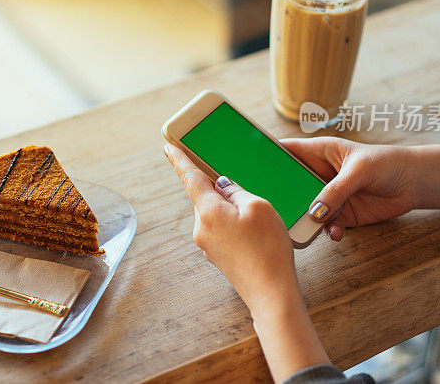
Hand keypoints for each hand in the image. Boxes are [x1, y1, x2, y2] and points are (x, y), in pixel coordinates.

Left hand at [163, 144, 297, 308]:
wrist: (270, 293)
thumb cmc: (267, 249)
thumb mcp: (258, 206)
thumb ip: (236, 191)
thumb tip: (223, 187)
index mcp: (208, 211)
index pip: (190, 178)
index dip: (180, 160)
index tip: (169, 147)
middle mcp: (201, 228)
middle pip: (206, 197)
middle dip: (224, 192)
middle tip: (248, 198)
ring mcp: (208, 244)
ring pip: (216, 214)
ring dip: (233, 211)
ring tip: (260, 224)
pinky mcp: (218, 256)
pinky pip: (222, 230)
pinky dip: (235, 226)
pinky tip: (255, 236)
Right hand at [280, 137, 415, 240]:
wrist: (415, 183)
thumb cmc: (387, 163)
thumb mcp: (359, 171)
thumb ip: (336, 191)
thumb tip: (315, 212)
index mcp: (318, 153)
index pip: (286, 152)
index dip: (268, 158)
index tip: (250, 169)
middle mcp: (318, 174)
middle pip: (291, 185)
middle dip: (282, 197)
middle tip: (271, 208)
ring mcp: (328, 196)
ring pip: (306, 208)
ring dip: (305, 219)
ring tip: (306, 228)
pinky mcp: (342, 214)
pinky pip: (326, 225)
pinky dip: (328, 230)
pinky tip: (336, 233)